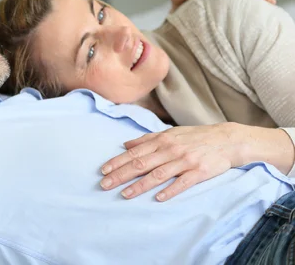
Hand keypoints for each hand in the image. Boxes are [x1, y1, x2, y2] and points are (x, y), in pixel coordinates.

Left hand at [99, 123, 244, 201]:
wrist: (227, 139)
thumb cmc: (194, 137)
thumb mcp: (170, 133)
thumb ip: (146, 140)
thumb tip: (125, 144)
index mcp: (161, 140)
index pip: (134, 152)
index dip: (118, 162)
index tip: (103, 170)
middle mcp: (170, 149)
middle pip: (141, 163)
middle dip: (121, 175)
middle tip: (105, 184)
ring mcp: (184, 161)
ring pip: (158, 174)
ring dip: (140, 185)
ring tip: (125, 194)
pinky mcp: (199, 172)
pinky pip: (182, 182)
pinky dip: (170, 190)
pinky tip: (158, 198)